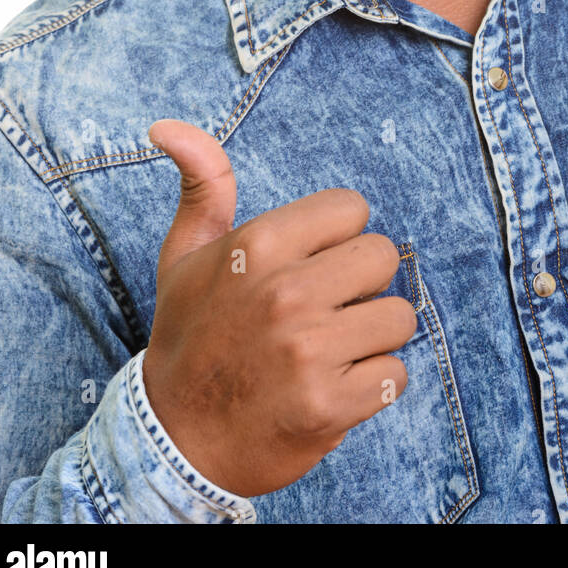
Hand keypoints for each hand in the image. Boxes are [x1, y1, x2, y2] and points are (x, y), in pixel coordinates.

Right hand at [142, 119, 415, 497]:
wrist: (176, 442)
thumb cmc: (190, 337)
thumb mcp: (185, 255)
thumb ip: (202, 184)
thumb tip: (168, 125)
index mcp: (256, 245)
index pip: (352, 208)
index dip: (336, 238)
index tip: (308, 265)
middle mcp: (284, 293)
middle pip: (384, 256)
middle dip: (361, 282)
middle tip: (322, 309)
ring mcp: (309, 351)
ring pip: (399, 316)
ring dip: (372, 336)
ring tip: (329, 349)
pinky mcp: (331, 405)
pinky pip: (396, 374)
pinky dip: (373, 386)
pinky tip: (331, 387)